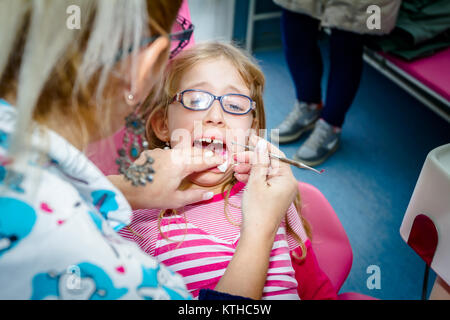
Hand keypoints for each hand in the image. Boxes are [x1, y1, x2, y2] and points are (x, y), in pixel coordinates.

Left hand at [108, 147, 223, 208]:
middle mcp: (173, 154)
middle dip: (205, 154)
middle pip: (194, 152)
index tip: (223, 160)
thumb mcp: (176, 200)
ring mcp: (161, 152)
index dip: (214, 160)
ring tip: (199, 158)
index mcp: (181, 164)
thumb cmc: (152, 196)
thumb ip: (195, 196)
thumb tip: (210, 195)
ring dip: (192, 154)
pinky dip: (178, 155)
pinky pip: (169, 152)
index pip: (202, 160)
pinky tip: (178, 161)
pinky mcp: (152, 153)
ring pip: (181, 151)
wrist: (127, 190)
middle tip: (215, 156)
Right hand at [214, 136, 297, 298]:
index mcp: (287, 179)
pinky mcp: (272, 197)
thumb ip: (259, 161)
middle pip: (269, 164)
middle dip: (252, 159)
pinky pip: (262, 182)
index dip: (263, 146)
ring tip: (235, 167)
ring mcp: (279, 191)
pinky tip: (240, 176)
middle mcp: (286, 184)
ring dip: (250, 168)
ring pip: (264, 173)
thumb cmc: (257, 210)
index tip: (251, 138)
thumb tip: (262, 144)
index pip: (277, 155)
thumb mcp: (256, 182)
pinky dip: (252, 178)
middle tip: (237, 156)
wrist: (256, 236)